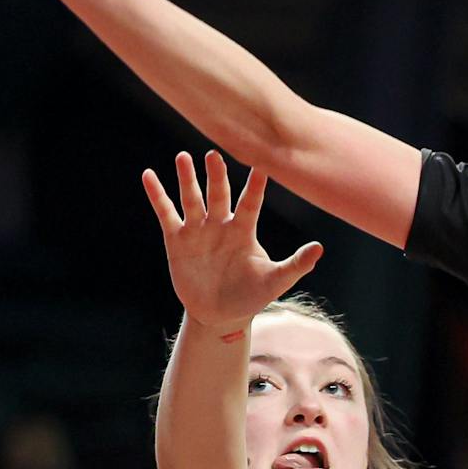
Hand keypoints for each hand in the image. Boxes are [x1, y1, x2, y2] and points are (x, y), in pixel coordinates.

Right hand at [141, 150, 320, 330]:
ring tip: (183, 157)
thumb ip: (296, 265)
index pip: (250, 203)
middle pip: (219, 194)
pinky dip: (158, 195)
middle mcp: (221, 224)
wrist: (221, 314)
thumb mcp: (275, 281)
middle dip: (216, 176)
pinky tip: (148, 176)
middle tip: (215, 153)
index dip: (255, 186)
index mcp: (244, 230)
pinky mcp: (177, 239)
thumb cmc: (251, 296)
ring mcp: (198, 230)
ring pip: (192, 198)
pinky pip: (167, 213)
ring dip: (187, 179)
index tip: (261, 165)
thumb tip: (319, 249)